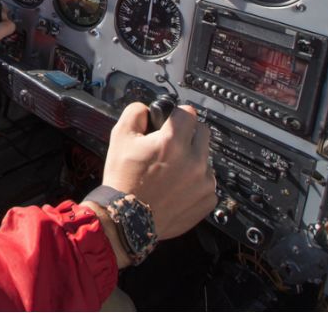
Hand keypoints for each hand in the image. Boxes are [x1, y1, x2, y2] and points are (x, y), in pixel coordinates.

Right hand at [93, 102, 214, 245]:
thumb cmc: (123, 180)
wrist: (127, 220)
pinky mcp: (208, 200)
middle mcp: (193, 161)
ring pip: (206, 158)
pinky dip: (195, 181)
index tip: (170, 122)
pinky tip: (177, 187)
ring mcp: (203, 182)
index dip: (176, 114)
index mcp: (172, 142)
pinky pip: (207, 181)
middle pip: (202, 132)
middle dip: (187, 133)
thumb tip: (147, 108)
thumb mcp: (119, 137)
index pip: (187, 112)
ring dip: (192, 158)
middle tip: (170, 145)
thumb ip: (135, 113)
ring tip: (171, 170)